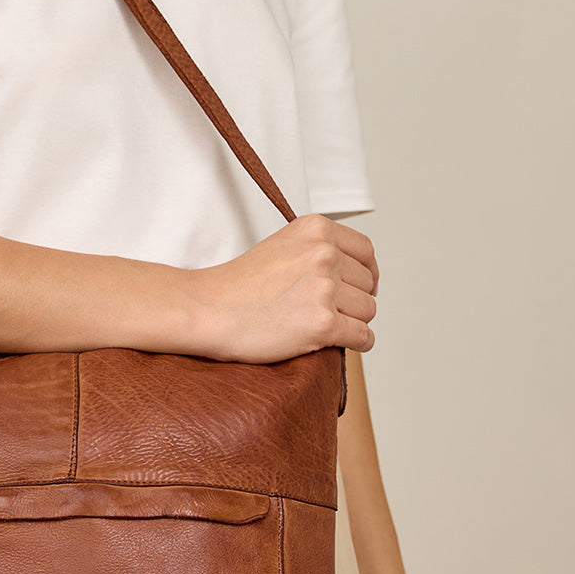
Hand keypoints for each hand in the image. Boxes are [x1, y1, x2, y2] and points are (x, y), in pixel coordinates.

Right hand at [184, 213, 378, 362]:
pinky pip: (363, 336)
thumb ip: (316, 250)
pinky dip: (357, 343)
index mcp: (316, 229)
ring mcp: (323, 288)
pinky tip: (339, 342)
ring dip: (351, 322)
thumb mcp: (281, 246)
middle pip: (368, 284)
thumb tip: (354, 272)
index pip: (366, 251)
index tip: (356, 287)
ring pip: (367, 311)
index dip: (365, 273)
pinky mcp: (322, 323)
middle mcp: (323, 254)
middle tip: (326, 310)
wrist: (206, 311)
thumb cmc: (237, 286)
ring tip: (322, 326)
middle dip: (353, 299)